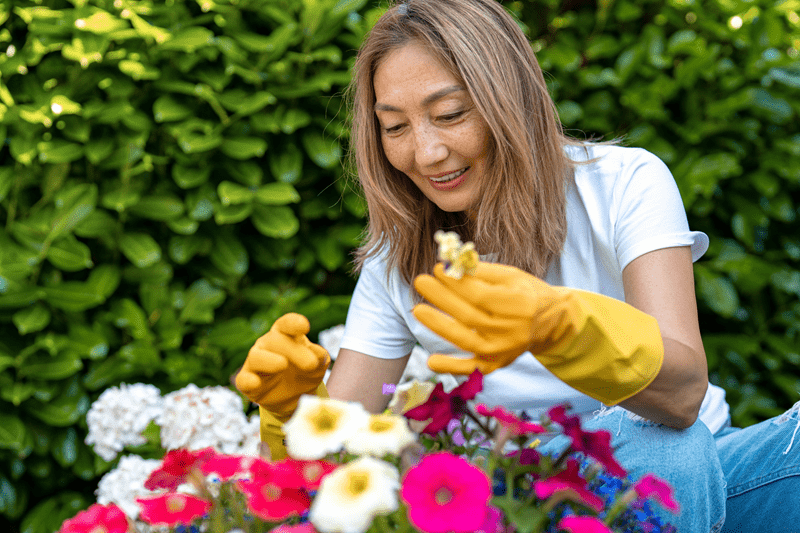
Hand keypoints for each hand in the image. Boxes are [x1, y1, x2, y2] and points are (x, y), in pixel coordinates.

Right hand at [235, 313, 329, 417]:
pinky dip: (248, 381)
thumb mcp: (318, 366)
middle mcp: (268, 344)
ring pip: (256, 356)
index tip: (304, 326)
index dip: (294, 323)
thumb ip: (319, 358)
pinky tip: (255, 383)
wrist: (296, 397)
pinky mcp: (247, 381)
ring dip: (269, 360)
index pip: (287, 324)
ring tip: (283, 364)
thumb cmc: (305, 373)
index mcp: (285, 335)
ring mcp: (256, 362)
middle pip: (276, 340)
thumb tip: (318, 354)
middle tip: (311, 364)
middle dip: (294, 350)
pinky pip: (243, 379)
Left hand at [413, 262, 663, 405]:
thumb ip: (482, 272)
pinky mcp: (496, 364)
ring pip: (466, 340)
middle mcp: (511, 330)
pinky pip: (472, 368)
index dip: (455, 283)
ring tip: (418, 311)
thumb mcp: (511, 276)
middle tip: (420, 281)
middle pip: (469, 315)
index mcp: (518, 304)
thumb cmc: (527, 293)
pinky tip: (431, 361)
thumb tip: (450, 265)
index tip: (436, 269)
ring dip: (439, 326)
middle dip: (442, 297)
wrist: (552, 322)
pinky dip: (452, 367)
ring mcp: (503, 350)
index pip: (479, 294)